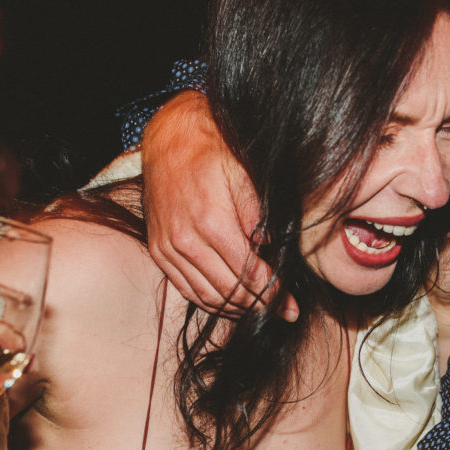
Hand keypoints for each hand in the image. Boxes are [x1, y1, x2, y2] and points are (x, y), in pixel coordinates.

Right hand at [141, 90, 298, 321]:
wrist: (172, 138)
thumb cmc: (215, 152)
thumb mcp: (247, 177)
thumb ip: (261, 217)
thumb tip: (273, 251)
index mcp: (212, 222)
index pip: (248, 275)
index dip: (272, 294)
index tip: (290, 305)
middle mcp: (186, 240)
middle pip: (228, 292)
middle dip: (258, 306)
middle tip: (281, 310)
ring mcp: (168, 248)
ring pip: (206, 296)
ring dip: (235, 309)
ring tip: (258, 308)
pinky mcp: (158, 250)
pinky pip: (185, 289)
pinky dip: (209, 301)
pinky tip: (229, 301)